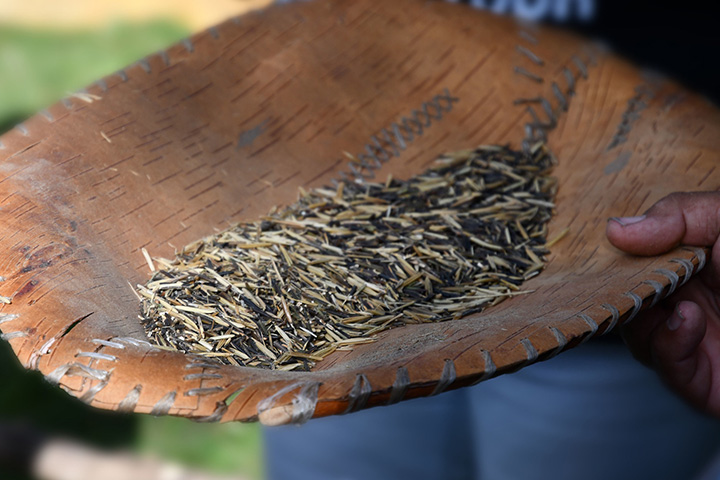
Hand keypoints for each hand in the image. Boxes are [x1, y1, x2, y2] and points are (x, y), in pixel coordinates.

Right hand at [606, 192, 719, 415]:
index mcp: (690, 266)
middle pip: (628, 303)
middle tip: (628, 281)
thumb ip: (677, 216)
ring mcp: (694, 342)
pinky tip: (687, 320)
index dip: (616, 261)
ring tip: (677, 302)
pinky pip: (667, 367)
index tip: (608, 252)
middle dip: (622, 293)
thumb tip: (615, 229)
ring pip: (638, 338)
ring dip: (645, 320)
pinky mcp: (703, 380)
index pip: (634, 266)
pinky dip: (667, 344)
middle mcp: (687, 303)